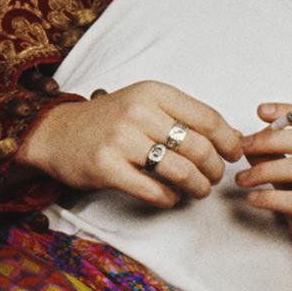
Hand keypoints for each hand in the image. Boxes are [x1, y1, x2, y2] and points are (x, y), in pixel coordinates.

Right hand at [19, 79, 240, 207]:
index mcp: (152, 92)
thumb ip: (185, 116)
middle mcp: (137, 112)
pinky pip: (155, 191)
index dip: (229, 142)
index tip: (233, 155)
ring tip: (197, 190)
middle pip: (199, 148)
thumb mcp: (146, 105)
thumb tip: (235, 138)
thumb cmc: (109, 121)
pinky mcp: (106, 167)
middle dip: (214, 169)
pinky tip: (170, 196)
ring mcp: (120, 140)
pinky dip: (170, 199)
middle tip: (213, 177)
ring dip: (198, 187)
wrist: (56, 132)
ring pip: (181, 172)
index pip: (209, 119)